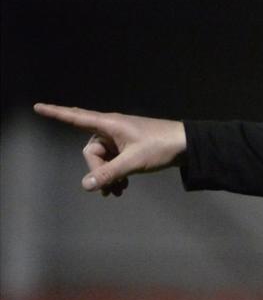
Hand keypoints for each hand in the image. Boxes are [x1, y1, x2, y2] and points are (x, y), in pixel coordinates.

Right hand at [33, 104, 186, 195]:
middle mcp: (112, 128)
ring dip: (108, 176)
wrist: (188, 145)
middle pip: (92, 151)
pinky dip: (116, 174)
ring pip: (104, 159)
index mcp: (109, 124)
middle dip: (98, 171)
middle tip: (111, 187)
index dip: (56, 113)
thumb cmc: (161, 146)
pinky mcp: (130, 147)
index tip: (37, 107)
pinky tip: (122, 189)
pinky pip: (115, 161)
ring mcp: (121, 138)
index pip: (76, 118)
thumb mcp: (133, 162)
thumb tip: (87, 185)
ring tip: (117, 192)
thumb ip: (109, 173)